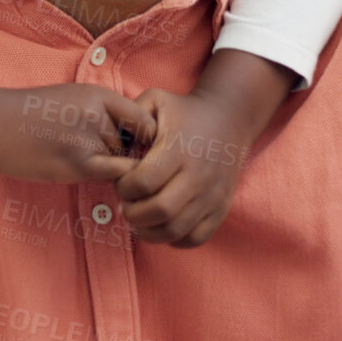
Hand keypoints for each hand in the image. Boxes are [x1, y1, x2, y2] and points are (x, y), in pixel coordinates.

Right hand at [0, 81, 155, 184]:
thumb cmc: (28, 114)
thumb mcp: (70, 99)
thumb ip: (102, 113)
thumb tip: (134, 140)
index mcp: (98, 94)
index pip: (146, 121)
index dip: (144, 139)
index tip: (130, 149)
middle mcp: (99, 113)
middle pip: (134, 146)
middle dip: (121, 156)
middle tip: (95, 158)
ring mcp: (89, 138)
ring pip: (122, 164)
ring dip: (108, 170)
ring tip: (76, 162)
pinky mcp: (77, 163)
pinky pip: (112, 177)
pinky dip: (108, 182)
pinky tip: (82, 174)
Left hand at [110, 87, 258, 246]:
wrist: (229, 118)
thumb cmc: (184, 111)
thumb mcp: (156, 100)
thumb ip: (130, 115)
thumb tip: (113, 141)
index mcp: (178, 150)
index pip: (144, 182)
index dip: (124, 188)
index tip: (120, 183)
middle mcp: (198, 175)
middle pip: (160, 210)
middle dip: (133, 214)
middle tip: (125, 206)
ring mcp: (212, 195)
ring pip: (176, 230)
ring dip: (149, 232)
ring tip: (138, 220)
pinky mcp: (221, 208)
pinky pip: (196, 238)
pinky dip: (174, 240)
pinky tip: (161, 226)